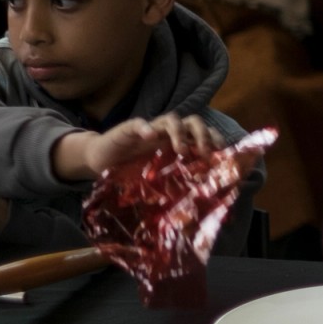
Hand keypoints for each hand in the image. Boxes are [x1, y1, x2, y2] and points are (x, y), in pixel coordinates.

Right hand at [52, 114, 223, 180]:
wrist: (100, 160)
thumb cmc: (132, 170)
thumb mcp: (157, 177)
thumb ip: (175, 182)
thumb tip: (201, 204)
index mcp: (177, 143)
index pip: (203, 134)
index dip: (215, 141)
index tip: (222, 156)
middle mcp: (167, 133)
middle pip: (193, 122)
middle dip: (203, 134)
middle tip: (205, 152)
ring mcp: (150, 129)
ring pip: (171, 119)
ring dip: (179, 132)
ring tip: (181, 149)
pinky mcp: (128, 129)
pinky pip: (139, 123)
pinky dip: (146, 127)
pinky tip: (149, 136)